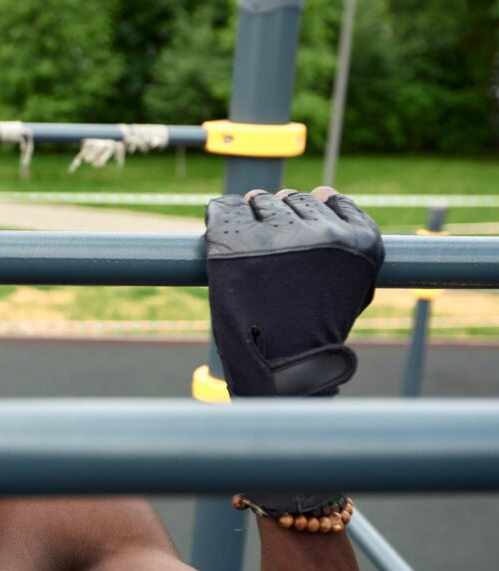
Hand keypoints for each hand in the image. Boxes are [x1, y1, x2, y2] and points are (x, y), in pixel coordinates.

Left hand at [205, 186, 382, 396]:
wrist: (281, 367)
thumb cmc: (314, 332)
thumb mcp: (352, 287)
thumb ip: (345, 242)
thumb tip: (324, 193)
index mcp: (360, 241)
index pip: (328, 198)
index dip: (309, 211)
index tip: (298, 232)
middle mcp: (323, 232)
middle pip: (291, 198)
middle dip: (278, 214)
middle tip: (268, 246)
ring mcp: (280, 235)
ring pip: (260, 201)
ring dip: (250, 216)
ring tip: (249, 250)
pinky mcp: (238, 241)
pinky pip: (225, 208)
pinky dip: (221, 216)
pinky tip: (224, 237)